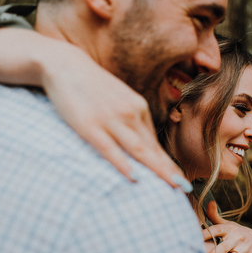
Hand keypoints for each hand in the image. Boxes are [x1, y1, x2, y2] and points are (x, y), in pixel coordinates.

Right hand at [0, 29, 188, 189]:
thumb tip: (140, 143)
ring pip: (138, 150)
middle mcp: (130, 113)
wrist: (65, 64)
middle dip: (169, 170)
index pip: (155, 142)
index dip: (168, 164)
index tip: (182, 180)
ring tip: (172, 185)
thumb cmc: (91, 85)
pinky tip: (134, 177)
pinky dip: (123, 163)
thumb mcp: (118, 98)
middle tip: (186, 188)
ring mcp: (111, 119)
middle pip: (152, 149)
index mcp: (138, 107)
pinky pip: (109, 148)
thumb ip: (130, 118)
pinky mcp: (90, 125)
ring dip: (157, 170)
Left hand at [203, 201, 251, 252]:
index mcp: (229, 229)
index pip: (216, 230)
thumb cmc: (236, 233)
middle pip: (223, 247)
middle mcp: (236, 238)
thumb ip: (215, 216)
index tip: (195, 238)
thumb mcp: (228, 224)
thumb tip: (208, 202)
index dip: (205, 233)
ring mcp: (243, 249)